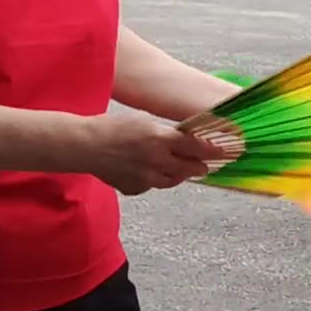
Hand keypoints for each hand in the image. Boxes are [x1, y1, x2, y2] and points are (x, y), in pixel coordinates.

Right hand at [78, 111, 232, 195]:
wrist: (84, 146)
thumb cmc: (114, 127)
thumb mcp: (146, 122)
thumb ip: (168, 134)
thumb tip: (188, 140)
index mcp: (161, 139)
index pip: (198, 148)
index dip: (214, 151)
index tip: (226, 152)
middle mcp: (157, 160)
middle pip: (191, 168)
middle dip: (199, 165)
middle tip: (203, 162)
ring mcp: (146, 178)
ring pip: (174, 180)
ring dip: (178, 173)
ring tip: (175, 165)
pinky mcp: (135, 189)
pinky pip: (153, 185)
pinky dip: (155, 179)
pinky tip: (147, 169)